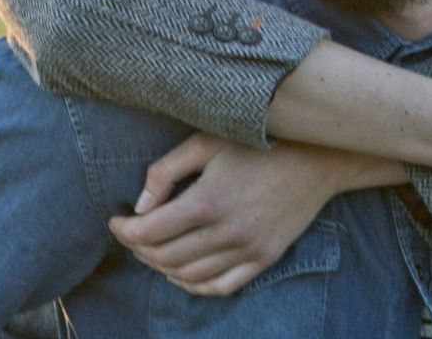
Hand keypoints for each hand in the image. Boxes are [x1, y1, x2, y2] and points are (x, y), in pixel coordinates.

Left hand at [108, 133, 397, 296]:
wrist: (317, 158)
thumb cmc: (257, 143)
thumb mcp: (205, 143)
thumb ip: (165, 172)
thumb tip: (139, 205)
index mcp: (207, 202)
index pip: (149, 232)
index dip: (123, 230)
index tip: (114, 220)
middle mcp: (227, 233)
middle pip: (165, 257)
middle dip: (137, 249)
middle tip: (129, 234)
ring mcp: (248, 250)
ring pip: (189, 276)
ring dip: (161, 268)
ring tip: (150, 250)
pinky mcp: (265, 259)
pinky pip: (221, 287)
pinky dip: (194, 285)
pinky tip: (180, 271)